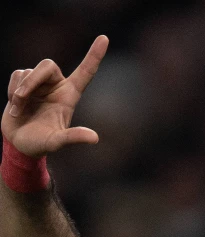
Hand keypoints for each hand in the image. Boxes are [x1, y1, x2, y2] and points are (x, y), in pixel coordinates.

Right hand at [1, 35, 108, 157]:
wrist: (19, 144)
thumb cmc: (41, 144)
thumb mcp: (57, 142)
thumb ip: (73, 138)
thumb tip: (94, 138)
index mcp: (70, 96)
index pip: (85, 72)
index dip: (94, 55)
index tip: (105, 38)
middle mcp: (57, 86)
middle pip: (47, 64)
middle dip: (32, 80)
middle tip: (20, 99)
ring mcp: (40, 84)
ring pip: (28, 72)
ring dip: (19, 92)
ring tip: (19, 111)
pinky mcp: (23, 84)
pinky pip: (16, 75)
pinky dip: (11, 91)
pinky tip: (15, 107)